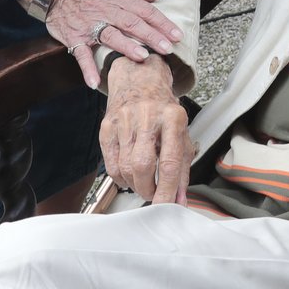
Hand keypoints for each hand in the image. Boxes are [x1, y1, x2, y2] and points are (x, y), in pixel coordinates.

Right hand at [16, 0, 182, 89]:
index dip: (162, 23)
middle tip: (167, 49)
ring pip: (110, 36)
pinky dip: (87, 68)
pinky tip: (94, 82)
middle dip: (151, 36)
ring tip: (142, 57)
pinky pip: (80, 54)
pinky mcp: (74, 38)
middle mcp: (106, 12)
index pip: (144, 11)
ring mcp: (90, 26)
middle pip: (132, 24)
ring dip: (125, 47)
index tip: (177, 35)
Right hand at [100, 56, 193, 203]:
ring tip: (143, 182)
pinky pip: (111, 164)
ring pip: (125, 168)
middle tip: (153, 194)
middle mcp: (148, 116)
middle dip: (147, 189)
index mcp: (172, 117)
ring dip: (135, 185)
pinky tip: (129, 174)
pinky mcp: (107, 126)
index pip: (169, 162)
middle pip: (142, 166)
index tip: (166, 208)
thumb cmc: (163, 110)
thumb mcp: (181, 133)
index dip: (167, 191)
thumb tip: (179, 200)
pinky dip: (121, 178)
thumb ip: (182, 168)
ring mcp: (124, 120)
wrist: (139, 80)